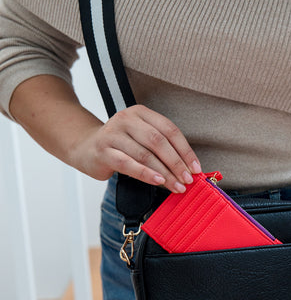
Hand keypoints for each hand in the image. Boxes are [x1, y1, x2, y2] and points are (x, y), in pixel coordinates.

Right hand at [72, 104, 201, 191]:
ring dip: (165, 173)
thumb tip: (188, 168)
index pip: (169, 130)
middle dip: (177, 163)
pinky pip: (129, 164)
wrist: (85, 147)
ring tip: (177, 186)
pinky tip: (158, 181)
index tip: (196, 168)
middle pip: (159, 141)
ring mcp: (113, 134)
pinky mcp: (104, 151)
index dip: (185, 150)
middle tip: (188, 180)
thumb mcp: (140, 138)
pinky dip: (146, 174)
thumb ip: (161, 148)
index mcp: (141, 113)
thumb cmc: (119, 145)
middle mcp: (126, 119)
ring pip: (145, 155)